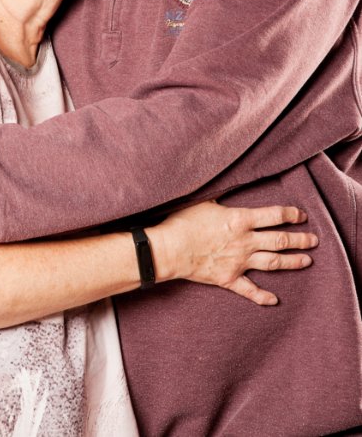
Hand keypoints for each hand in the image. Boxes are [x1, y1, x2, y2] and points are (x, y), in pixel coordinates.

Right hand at [148, 201, 317, 304]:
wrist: (170, 248)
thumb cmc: (184, 221)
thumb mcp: (205, 201)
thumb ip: (223, 196)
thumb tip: (231, 183)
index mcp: (240, 220)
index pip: (273, 215)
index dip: (290, 214)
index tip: (300, 215)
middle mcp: (245, 241)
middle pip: (279, 240)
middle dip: (300, 240)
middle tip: (314, 240)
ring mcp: (239, 262)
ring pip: (272, 263)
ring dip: (292, 262)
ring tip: (307, 260)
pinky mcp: (228, 278)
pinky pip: (249, 290)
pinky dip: (262, 296)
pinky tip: (274, 300)